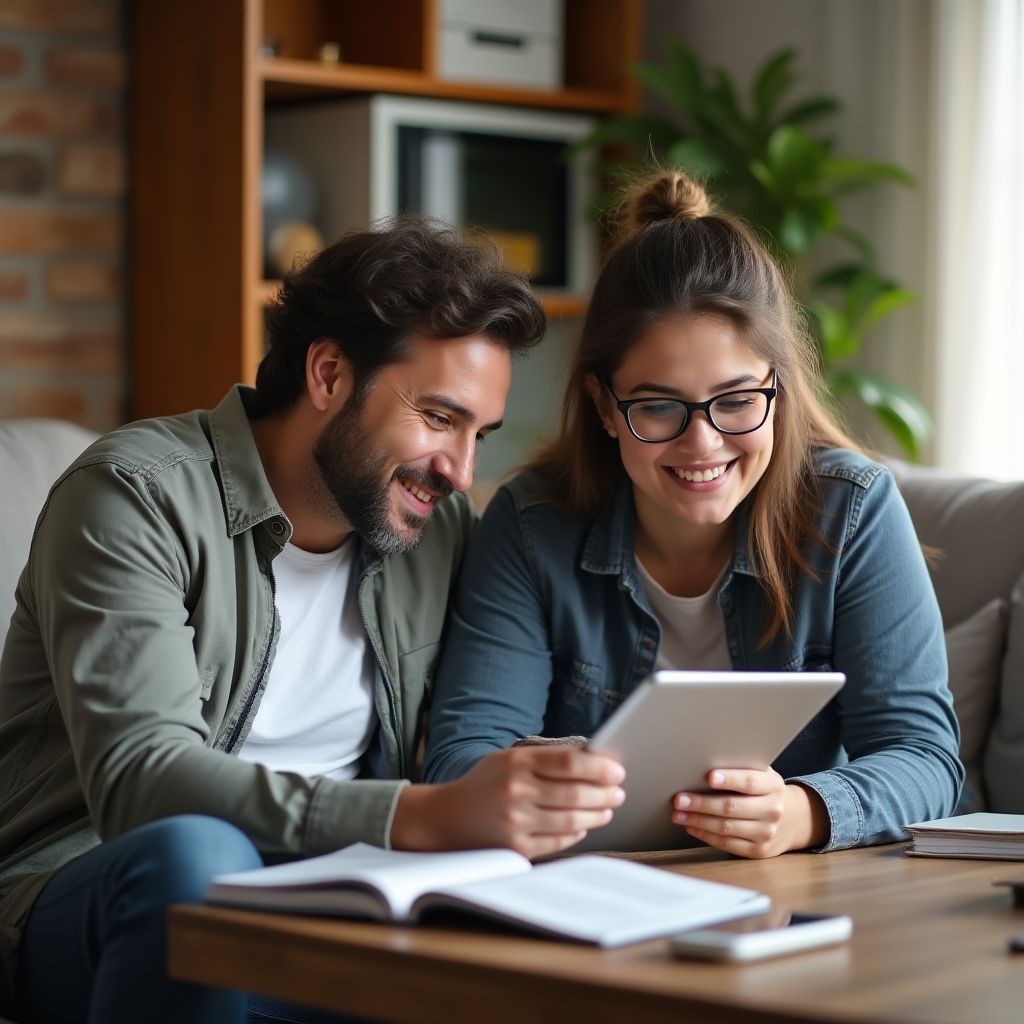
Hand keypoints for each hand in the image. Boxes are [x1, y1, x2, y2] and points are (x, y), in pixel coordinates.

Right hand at [391, 747, 625, 858]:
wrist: (445, 818)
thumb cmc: (486, 784)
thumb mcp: (508, 759)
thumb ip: (545, 760)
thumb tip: (594, 761)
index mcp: (515, 762)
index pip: (569, 762)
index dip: (599, 767)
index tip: (618, 770)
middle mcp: (516, 791)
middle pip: (575, 792)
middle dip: (605, 793)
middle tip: (619, 792)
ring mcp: (515, 822)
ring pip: (572, 820)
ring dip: (597, 814)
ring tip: (608, 809)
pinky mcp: (516, 848)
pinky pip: (559, 842)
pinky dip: (577, 834)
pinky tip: (584, 826)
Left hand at [672, 769, 827, 858]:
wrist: (793, 819)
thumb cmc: (765, 790)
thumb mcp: (762, 775)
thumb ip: (741, 768)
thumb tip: (705, 760)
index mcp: (773, 786)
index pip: (749, 782)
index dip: (729, 779)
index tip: (708, 776)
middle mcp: (772, 810)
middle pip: (732, 807)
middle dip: (702, 803)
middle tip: (680, 799)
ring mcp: (766, 833)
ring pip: (726, 828)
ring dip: (698, 821)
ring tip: (678, 814)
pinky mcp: (758, 850)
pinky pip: (727, 844)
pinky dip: (706, 835)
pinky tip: (692, 826)